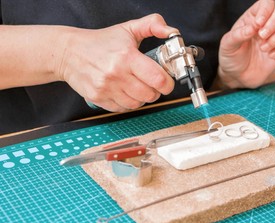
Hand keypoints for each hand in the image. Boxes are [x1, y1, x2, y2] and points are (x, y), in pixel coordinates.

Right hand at [55, 14, 177, 111]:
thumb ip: (152, 25)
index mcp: (127, 57)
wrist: (68, 52)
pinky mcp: (98, 98)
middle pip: (150, 95)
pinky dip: (127, 103)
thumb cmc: (100, 42)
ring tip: (137, 86)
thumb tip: (170, 32)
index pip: (158, 79)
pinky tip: (124, 92)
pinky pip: (122, 109)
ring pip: (137, 104)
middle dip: (155, 91)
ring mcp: (106, 88)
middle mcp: (116, 74)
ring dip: (141, 98)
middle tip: (150, 83)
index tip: (166, 81)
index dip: (167, 83)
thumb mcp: (128, 28)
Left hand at [217, 0, 274, 88]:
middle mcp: (266, 25)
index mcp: (252, 18)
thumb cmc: (231, 57)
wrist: (236, 76)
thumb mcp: (227, 45)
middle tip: (261, 36)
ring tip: (263, 49)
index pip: (266, 4)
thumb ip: (238, 35)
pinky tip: (270, 56)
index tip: (258, 24)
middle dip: (273, 24)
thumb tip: (253, 27)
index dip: (265, 10)